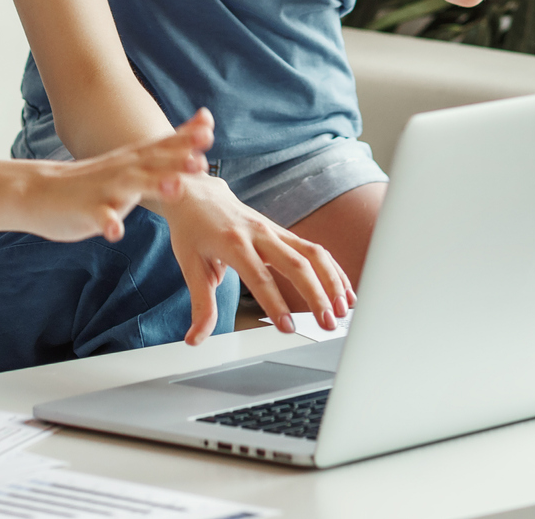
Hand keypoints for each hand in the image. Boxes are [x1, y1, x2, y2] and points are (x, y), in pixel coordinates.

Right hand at [15, 112, 211, 242]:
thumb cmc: (92, 182)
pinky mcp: (86, 211)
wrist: (39, 192)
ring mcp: (104, 189)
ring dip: (153, 184)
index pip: (164, 144)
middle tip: (202, 159)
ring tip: (175, 187)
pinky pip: (98, 217)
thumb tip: (194, 153)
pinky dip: (107, 223)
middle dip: (179, 159)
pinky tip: (116, 231)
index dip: (186, 136)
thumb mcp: (129, 167)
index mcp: (135, 161)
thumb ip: (159, 161)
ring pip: (132, 185)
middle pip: (155, 162)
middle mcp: (123, 170)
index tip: (209, 126)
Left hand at [157, 161, 355, 344]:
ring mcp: (275, 230)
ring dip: (332, 281)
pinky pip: (315, 249)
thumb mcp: (189, 266)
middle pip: (296, 264)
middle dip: (316, 295)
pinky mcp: (284, 232)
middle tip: (328, 323)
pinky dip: (333, 270)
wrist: (197, 194)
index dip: (275, 304)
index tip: (287, 328)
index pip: (259, 278)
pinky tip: (345, 291)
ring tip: (344, 309)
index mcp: (233, 243)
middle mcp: (259, 233)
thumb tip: (195, 339)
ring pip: (313, 253)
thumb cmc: (192, 230)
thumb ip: (201, 305)